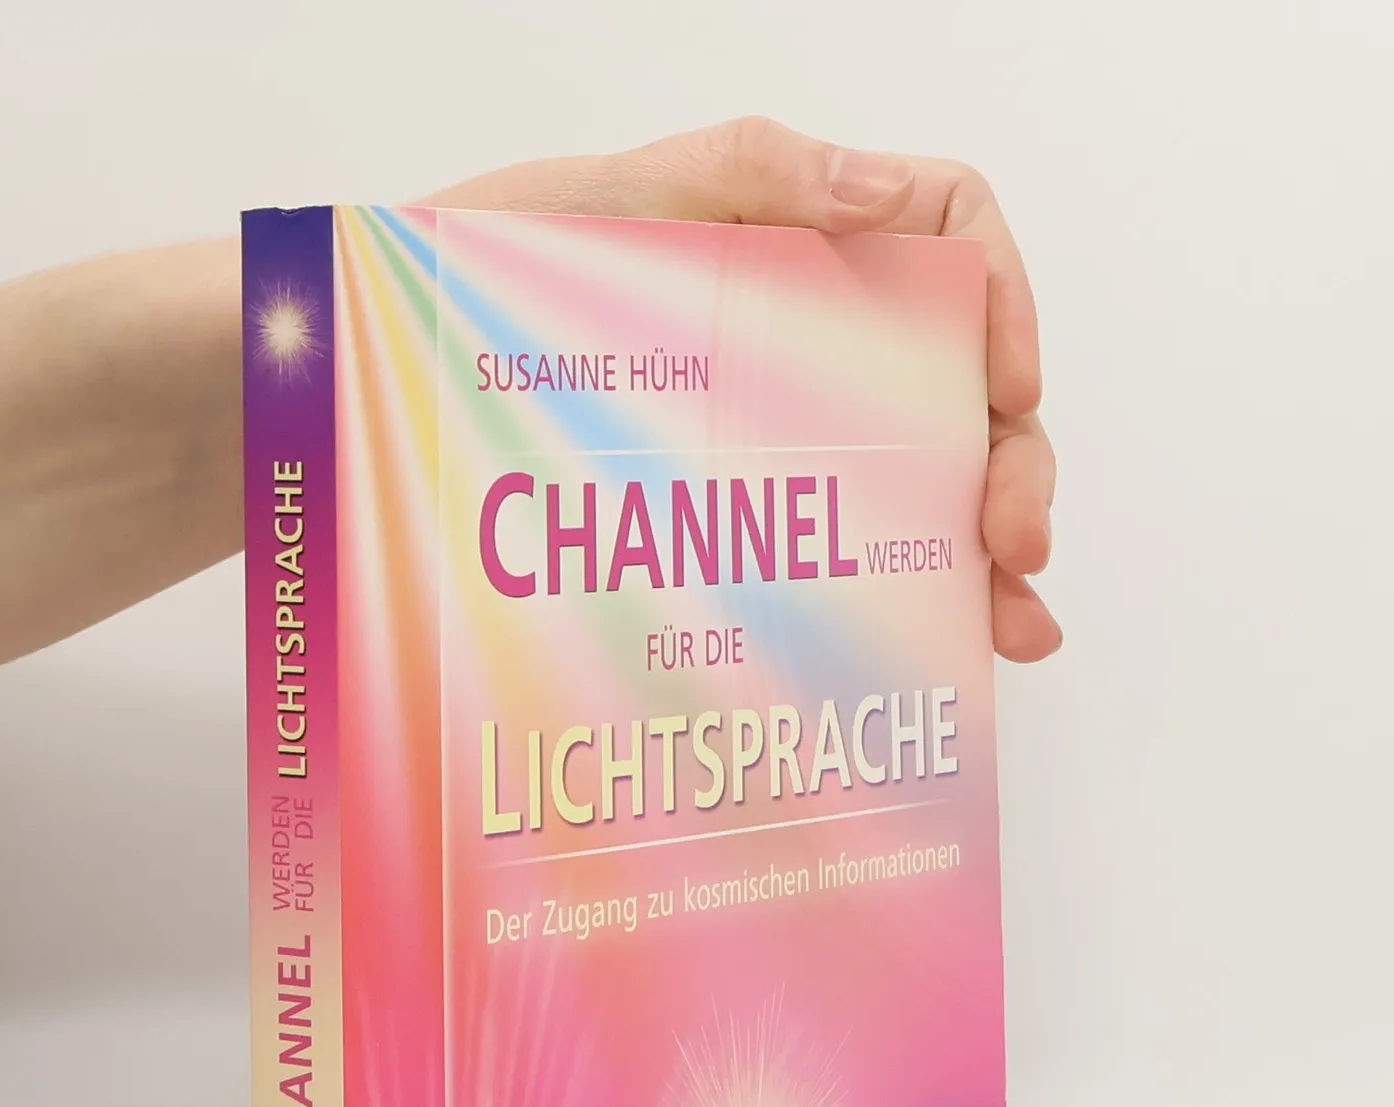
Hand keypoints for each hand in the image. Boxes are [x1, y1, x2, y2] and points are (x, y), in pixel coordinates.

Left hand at [427, 118, 1058, 663]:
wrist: (378, 382)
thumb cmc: (473, 281)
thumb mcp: (601, 205)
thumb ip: (749, 174)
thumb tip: (901, 195)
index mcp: (792, 241)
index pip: (950, 234)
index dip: (1004, 298)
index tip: (1010, 383)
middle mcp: (806, 336)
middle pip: (959, 382)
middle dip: (1010, 462)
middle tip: (1015, 543)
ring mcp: (779, 431)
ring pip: (922, 480)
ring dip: (983, 550)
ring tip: (1011, 626)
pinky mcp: (742, 512)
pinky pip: (846, 550)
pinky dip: (914, 595)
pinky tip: (956, 645)